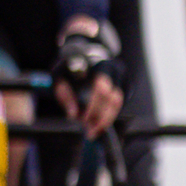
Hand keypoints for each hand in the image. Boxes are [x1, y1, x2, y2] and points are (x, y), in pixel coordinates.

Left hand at [54, 18, 123, 137]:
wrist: (86, 52)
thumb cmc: (70, 65)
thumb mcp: (59, 75)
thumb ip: (64, 94)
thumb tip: (73, 115)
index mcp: (98, 63)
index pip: (101, 87)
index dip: (93, 107)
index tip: (82, 119)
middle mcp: (115, 70)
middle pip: (114, 98)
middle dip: (102, 118)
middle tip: (90, 132)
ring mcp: (122, 77)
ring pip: (119, 103)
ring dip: (106, 120)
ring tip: (93, 131)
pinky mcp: (125, 86)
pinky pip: (119, 105)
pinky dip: (109, 115)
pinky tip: (99, 124)